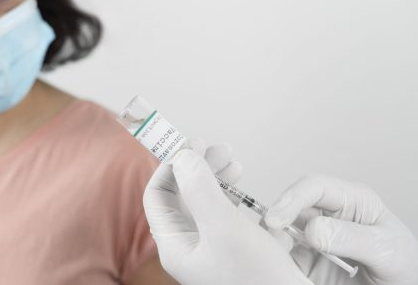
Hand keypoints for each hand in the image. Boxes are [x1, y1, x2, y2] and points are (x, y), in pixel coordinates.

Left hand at [143, 139, 312, 284]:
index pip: (157, 195)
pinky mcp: (232, 248)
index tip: (191, 145)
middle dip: (198, 166)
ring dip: (215, 177)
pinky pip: (223, 213)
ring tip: (234, 163)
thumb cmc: (259, 280)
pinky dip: (230, 194)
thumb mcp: (225, 227)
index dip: (171, 166)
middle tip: (218, 149)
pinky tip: (243, 188)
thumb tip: (182, 156)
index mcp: (176, 245)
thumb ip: (199, 189)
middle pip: (181, 194)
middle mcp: (189, 246)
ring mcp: (211, 247)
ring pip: (203, 201)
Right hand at [265, 174, 417, 284]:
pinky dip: (278, 258)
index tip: (277, 218)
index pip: (315, 187)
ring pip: (283, 230)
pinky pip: (286, 255)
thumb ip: (351, 237)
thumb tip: (312, 230)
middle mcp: (329, 216)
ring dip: (275, 238)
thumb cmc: (405, 267)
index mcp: (351, 201)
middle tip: (270, 234)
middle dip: (277, 218)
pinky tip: (281, 263)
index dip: (292, 198)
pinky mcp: (308, 261)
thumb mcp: (387, 249)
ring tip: (277, 251)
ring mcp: (316, 239)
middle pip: (292, 207)